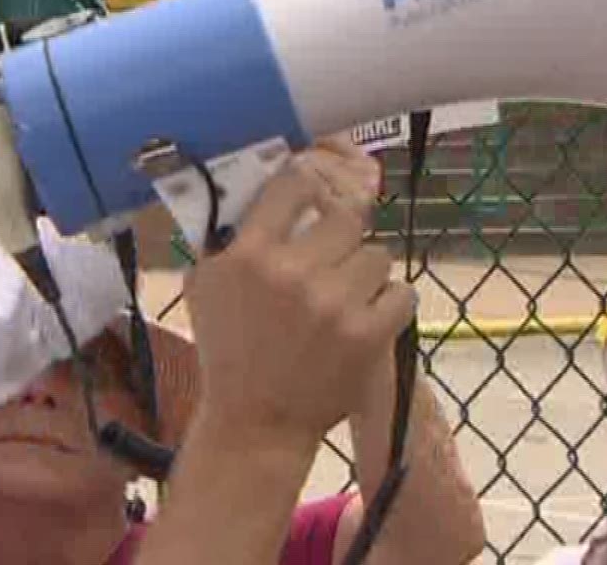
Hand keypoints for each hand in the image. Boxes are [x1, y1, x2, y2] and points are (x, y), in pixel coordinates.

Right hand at [180, 138, 415, 448]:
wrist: (256, 421)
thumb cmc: (226, 349)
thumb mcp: (204, 285)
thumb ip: (227, 236)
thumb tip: (257, 187)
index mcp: (250, 254)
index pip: (294, 184)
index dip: (306, 186)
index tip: (309, 198)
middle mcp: (293, 273)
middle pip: (346, 218)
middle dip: (341, 237)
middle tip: (331, 257)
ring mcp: (335, 305)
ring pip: (378, 254)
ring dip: (365, 271)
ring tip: (348, 292)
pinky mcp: (368, 336)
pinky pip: (402, 292)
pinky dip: (390, 302)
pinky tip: (369, 314)